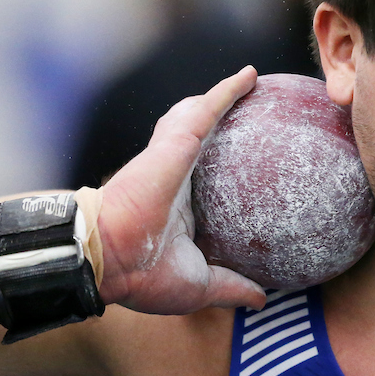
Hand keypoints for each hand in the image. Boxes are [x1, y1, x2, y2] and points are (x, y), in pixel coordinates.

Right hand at [95, 66, 266, 314]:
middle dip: (220, 125)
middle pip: (200, 144)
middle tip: (252, 117)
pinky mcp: (177, 140)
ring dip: (221, 100)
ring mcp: (174, 156)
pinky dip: (229, 90)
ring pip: (199, 117)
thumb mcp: (199, 285)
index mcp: (176, 208)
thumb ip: (231, 287)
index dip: (223, 175)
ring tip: (251, 85)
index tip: (247, 175)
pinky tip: (252, 76)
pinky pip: (209, 108)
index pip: (203, 184)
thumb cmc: (144, 274)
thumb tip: (263, 300)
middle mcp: (175, 179)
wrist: (111, 256)